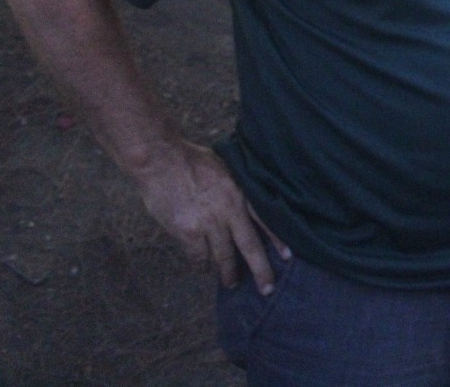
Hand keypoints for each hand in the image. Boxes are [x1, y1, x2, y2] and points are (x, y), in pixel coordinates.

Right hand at [132, 141, 287, 293]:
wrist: (160, 161)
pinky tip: (203, 269)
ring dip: (228, 273)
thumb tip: (244, 201)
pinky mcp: (188, 232)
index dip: (278, 240)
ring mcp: (208, 223)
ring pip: (223, 256)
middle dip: (261, 270)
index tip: (288, 257)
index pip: (266, 220)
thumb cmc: (191, 160)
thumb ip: (235, 187)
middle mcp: (229, 210)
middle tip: (267, 289)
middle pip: (249, 246)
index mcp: (241, 193)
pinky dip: (201, 265)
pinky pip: (198, 256)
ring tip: (232, 282)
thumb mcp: (224, 168)